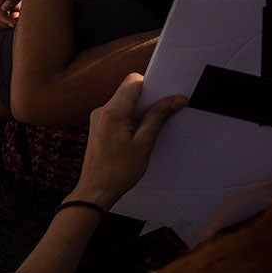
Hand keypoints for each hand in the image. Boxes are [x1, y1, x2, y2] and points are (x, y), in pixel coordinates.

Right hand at [0, 0, 32, 26]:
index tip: (14, 23)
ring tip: (26, 19)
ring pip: (3, 19)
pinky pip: (13, 18)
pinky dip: (19, 21)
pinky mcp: (18, 4)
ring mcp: (11, 1)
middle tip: (21, 23)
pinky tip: (29, 17)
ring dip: (12, 23)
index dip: (1, 18)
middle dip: (6, 22)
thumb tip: (4, 8)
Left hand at [68, 73, 186, 208]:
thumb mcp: (144, 143)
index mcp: (111, 112)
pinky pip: (117, 114)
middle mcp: (101, 111)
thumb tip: (175, 100)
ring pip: (123, 103)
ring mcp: (98, 119)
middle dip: (148, 99)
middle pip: (129, 91)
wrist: (95, 190)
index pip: (133, 82)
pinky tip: (139, 133)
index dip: (153, 86)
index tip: (167, 96)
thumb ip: (158, 117)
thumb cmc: (117, 171)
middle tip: (163, 113)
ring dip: (139, 110)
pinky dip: (130, 118)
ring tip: (151, 127)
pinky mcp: (98, 127)